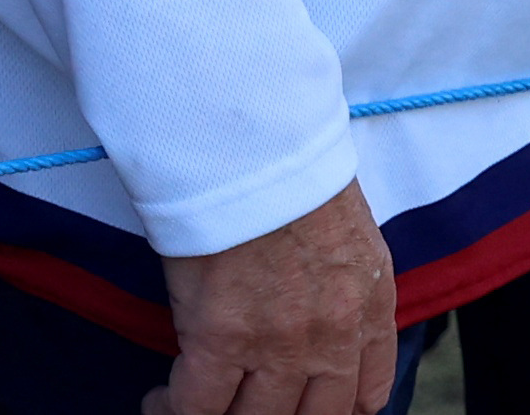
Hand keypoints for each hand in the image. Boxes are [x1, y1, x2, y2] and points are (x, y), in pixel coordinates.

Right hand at [154, 184, 391, 414]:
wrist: (255, 142)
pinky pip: (199, 407)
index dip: (333, 411)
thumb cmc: (291, 168)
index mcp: (370, 307)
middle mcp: (332, 339)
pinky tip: (160, 402)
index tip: (304, 406)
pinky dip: (173, 410)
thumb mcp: (349, 234)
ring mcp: (279, 346)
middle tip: (246, 404)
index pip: (366, 394)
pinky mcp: (223, 341)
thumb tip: (312, 315)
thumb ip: (345, 288)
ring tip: (196, 405)